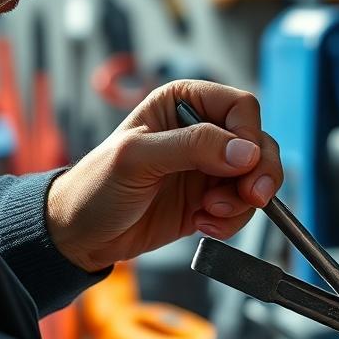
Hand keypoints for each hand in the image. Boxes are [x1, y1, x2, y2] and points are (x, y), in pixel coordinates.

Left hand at [46, 80, 281, 271]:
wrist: (80, 236)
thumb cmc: (96, 186)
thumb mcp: (138, 159)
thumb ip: (192, 147)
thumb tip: (245, 152)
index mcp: (183, 102)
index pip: (240, 107)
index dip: (248, 136)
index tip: (243, 166)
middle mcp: (202, 129)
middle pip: (258, 142)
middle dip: (258, 173)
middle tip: (250, 198)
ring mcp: (209, 165)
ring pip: (257, 176)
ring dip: (243, 201)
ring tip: (210, 215)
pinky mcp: (211, 197)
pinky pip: (243, 205)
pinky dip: (233, 219)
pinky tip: (203, 225)